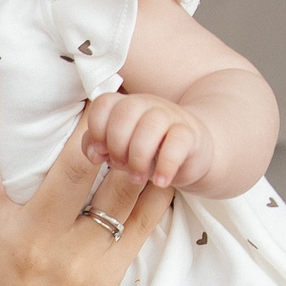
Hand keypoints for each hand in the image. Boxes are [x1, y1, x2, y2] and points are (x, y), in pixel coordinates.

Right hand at [0, 70, 172, 285]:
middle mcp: (31, 243)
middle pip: (69, 168)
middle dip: (91, 121)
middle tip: (104, 78)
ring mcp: (74, 260)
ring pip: (114, 190)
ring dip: (132, 147)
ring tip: (144, 109)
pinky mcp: (108, 277)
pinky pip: (143, 225)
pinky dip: (157, 189)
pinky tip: (167, 156)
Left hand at [83, 91, 211, 189]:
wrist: (192, 152)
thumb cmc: (149, 150)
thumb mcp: (119, 149)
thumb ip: (98, 146)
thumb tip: (93, 153)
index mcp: (126, 105)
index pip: (104, 103)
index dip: (97, 129)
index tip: (102, 152)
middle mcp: (148, 105)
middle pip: (125, 111)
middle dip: (117, 144)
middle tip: (120, 165)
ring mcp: (171, 116)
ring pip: (151, 124)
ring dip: (138, 157)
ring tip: (138, 178)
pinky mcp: (191, 134)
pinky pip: (177, 142)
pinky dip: (165, 166)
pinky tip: (160, 181)